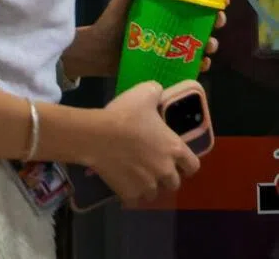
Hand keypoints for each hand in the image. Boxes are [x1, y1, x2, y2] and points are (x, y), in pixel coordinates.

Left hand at [67, 0, 225, 76]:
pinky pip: (187, 66)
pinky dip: (198, 66)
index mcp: (161, 11)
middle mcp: (169, 28)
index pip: (189, 3)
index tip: (222, 2)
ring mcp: (169, 47)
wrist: (95, 54)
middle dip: (212, 25)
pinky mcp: (167, 65)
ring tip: (207, 49)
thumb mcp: (116, 10)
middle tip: (215, 26)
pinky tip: (201, 66)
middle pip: (199, 24)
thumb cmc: (107, 27)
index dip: (208, 2)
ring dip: (207, 47)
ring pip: (197, 46)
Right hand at [89, 81, 200, 205]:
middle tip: (150, 164)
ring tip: (134, 173)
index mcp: (173, 149)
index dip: (186, 164)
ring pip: (154, 192)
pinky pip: (134, 198)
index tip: (177, 161)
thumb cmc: (123, 115)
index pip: (193, 166)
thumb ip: (156, 92)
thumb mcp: (143, 94)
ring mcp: (148, 185)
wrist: (97, 135)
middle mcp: (166, 171)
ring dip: (147, 185)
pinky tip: (120, 181)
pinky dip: (129, 192)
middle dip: (164, 176)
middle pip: (174, 182)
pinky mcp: (131, 193)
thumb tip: (159, 91)